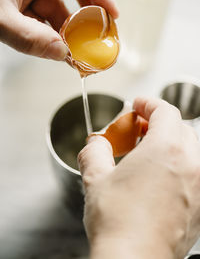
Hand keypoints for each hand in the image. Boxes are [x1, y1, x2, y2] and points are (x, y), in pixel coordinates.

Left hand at [0, 0, 117, 59]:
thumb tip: (62, 55)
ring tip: (78, 53)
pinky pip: (39, 16)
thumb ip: (30, 38)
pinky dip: (49, 33)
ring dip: (66, 32)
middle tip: (98, 40)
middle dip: (85, 18)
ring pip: (55, 7)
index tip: (112, 17)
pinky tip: (57, 49)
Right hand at [78, 97, 199, 258]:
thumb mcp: (95, 177)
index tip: (138, 104)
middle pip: (180, 127)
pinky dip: (181, 164)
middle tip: (139, 128)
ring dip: (171, 142)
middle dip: (159, 122)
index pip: (165, 111)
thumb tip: (96, 143)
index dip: (149, 103)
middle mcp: (191, 163)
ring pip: (191, 148)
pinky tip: (161, 176)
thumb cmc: (117, 222)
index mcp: (165, 149)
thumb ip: (94, 151)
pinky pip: (195, 172)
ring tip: (149, 151)